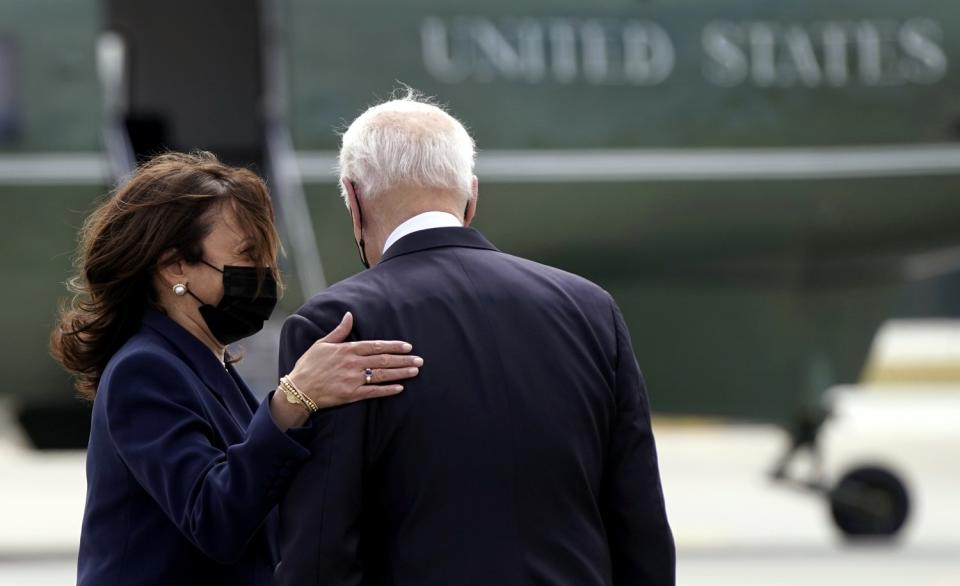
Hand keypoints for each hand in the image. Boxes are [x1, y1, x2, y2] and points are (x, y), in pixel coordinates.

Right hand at [287, 312, 421, 409]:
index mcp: (347, 350)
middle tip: (419, 360)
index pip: (376, 346)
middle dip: (403, 360)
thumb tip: (349, 315)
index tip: (408, 346)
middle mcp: (353, 364)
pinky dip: (387, 390)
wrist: (298, 389)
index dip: (393, 346)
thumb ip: (339, 331)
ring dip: (400, 373)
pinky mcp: (351, 395)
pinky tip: (400, 388)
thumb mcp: (322, 343)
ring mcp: (353, 380)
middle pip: (383, 360)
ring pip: (382, 375)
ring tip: (415, 371)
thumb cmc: (309, 365)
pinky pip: (373, 392)